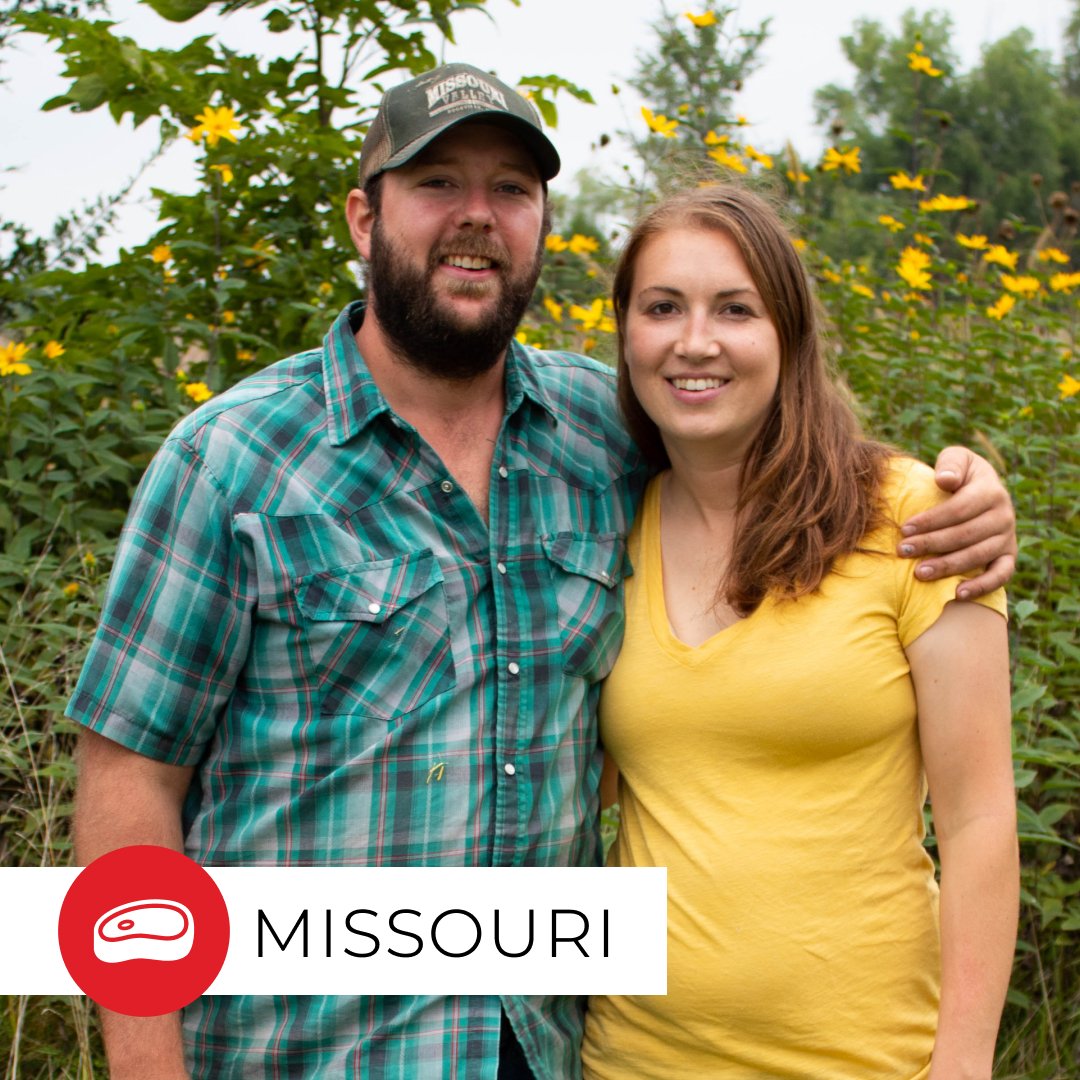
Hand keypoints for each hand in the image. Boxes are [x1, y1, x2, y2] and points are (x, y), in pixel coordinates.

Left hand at [897, 446, 1015, 598]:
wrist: (980, 490)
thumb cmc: (958, 475)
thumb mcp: (955, 459)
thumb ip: (950, 464)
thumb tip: (945, 480)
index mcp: (991, 491)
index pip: (959, 509)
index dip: (931, 520)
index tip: (904, 529)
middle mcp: (1004, 516)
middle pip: (965, 534)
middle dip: (931, 543)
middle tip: (903, 551)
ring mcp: (1008, 538)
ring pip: (978, 556)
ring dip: (948, 566)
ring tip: (919, 573)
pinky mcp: (1008, 556)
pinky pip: (1001, 575)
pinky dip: (982, 586)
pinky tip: (958, 594)